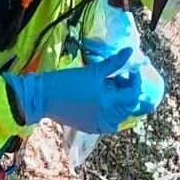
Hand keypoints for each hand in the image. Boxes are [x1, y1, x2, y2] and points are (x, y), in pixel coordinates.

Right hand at [4, 45, 142, 133]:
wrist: (45, 97)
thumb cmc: (67, 81)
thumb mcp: (92, 70)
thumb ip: (113, 63)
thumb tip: (130, 51)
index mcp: (108, 99)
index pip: (132, 93)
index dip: (135, 82)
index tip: (130, 72)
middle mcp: (107, 115)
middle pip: (128, 107)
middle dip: (129, 93)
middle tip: (120, 81)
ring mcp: (99, 124)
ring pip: (120, 118)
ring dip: (121, 106)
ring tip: (112, 94)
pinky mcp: (90, 128)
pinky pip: (108, 126)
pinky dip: (112, 118)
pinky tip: (105, 107)